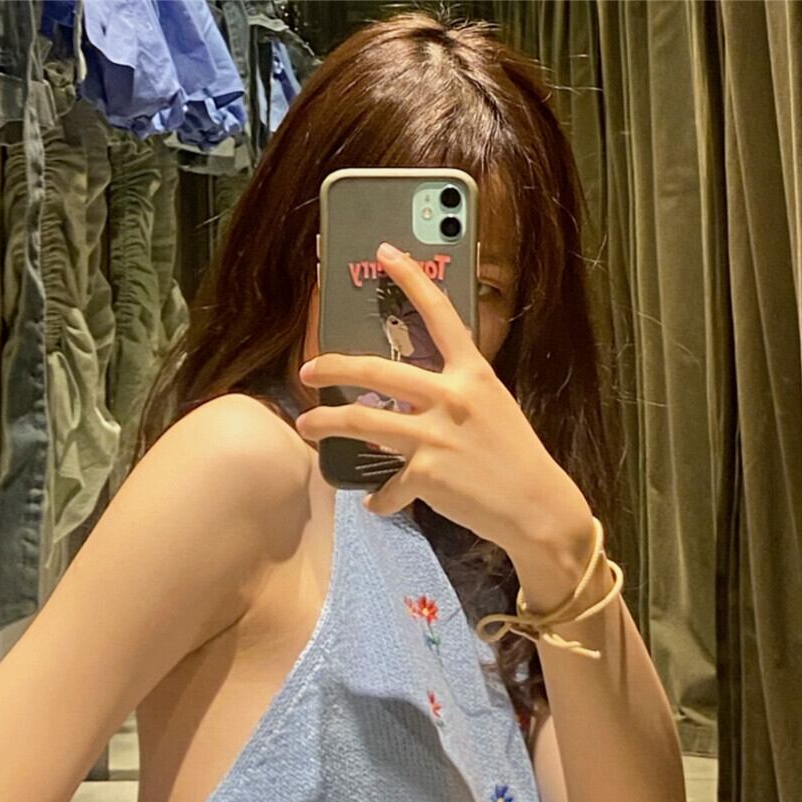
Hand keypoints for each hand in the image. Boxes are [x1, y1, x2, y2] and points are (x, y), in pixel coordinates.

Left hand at [295, 240, 589, 557]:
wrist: (536, 506)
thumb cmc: (515, 458)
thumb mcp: (492, 408)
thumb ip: (456, 393)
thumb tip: (416, 396)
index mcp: (473, 373)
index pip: (439, 315)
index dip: (412, 279)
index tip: (386, 253)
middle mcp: (452, 397)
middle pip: (378, 371)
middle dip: (334, 367)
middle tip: (309, 369)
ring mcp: (436, 436)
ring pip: (364, 422)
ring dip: (327, 422)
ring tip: (307, 424)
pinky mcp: (426, 475)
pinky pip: (389, 485)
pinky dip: (381, 497)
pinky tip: (376, 502)